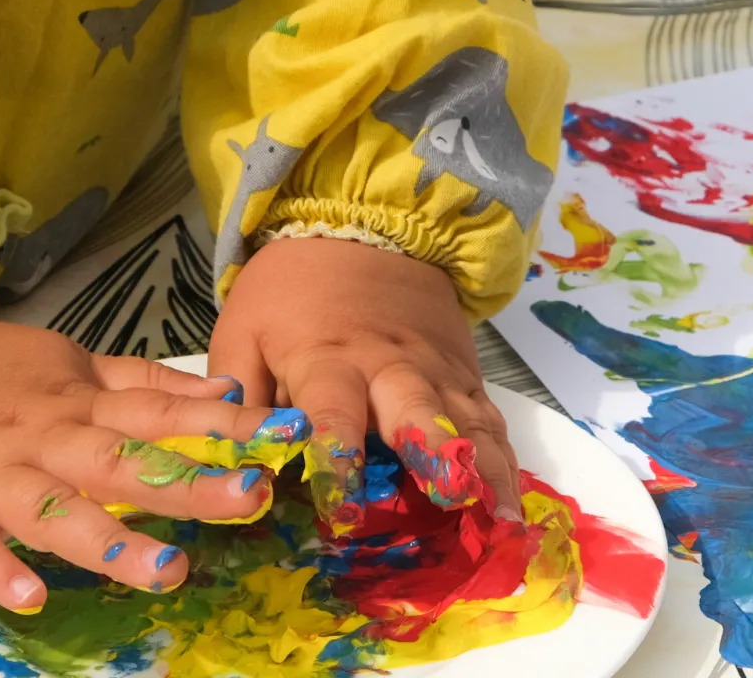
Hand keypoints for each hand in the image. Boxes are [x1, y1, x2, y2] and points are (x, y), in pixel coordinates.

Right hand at [0, 315, 288, 613]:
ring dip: (108, 539)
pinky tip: (30, 596)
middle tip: (249, 500)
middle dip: (187, 484)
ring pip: (54, 510)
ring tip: (164, 570)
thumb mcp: (71, 367)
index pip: (162, 413)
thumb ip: (146, 384)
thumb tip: (226, 392)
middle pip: (121, 462)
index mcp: (80, 405)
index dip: (225, 426)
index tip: (286, 436)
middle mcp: (44, 439)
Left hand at [209, 237, 520, 535]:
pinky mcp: (464, 377)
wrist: (363, 231)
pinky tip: (513, 502)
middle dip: (434, 456)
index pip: (333, 415)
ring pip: (466, 423)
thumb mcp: (243, 332)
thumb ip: (238, 399)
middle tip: (451, 499)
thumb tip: (239, 462)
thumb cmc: (291, 293)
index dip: (339, 461)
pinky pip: (489, 421)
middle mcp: (391, 366)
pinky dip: (505, 461)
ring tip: (502, 521)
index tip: (343, 510)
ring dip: (485, 471)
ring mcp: (436, 372)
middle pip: (418, 412)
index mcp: (327, 359)